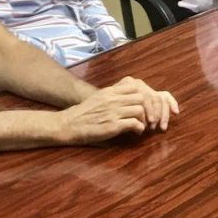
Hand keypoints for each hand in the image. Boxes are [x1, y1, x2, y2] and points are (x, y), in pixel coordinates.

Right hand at [58, 77, 178, 143]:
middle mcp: (113, 99)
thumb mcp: (99, 97)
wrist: (69, 124)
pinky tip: (136, 132)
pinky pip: (135, 123)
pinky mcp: (113, 125)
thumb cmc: (84, 112)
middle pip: (141, 97)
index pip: (136, 85)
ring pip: (140, 110)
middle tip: (149, 116)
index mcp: (110, 91)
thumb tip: (131, 96)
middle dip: (148, 107)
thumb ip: (114, 95)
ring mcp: (113, 112)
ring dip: (144, 119)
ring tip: (142, 125)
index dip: (144, 95)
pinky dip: (139, 128)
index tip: (146, 104)